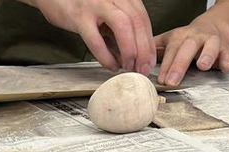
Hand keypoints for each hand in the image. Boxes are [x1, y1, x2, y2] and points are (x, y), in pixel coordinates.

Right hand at [26, 0, 154, 73]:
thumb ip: (120, 27)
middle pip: (137, 23)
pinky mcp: (79, 16)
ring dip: (129, 51)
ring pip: (123, 28)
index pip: (143, 18)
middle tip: (142, 69)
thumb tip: (135, 52)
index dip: (149, 42)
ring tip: (128, 66)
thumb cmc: (80, 5)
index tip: (149, 60)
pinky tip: (110, 65)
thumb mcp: (106, 10)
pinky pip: (97, 40)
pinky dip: (106, 56)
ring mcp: (96, 5)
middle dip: (143, 50)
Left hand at [156, 15, 228, 86]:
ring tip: (202, 66)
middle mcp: (195, 38)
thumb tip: (134, 62)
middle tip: (172, 81)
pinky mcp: (226, 49)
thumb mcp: (170, 41)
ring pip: (210, 46)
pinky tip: (225, 68)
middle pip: (187, 48)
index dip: (166, 65)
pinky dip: (228, 61)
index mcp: (179, 37)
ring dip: (207, 55)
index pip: (171, 50)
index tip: (160, 80)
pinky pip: (228, 54)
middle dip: (179, 64)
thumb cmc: (187, 41)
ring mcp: (212, 42)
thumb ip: (155, 51)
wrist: (213, 28)